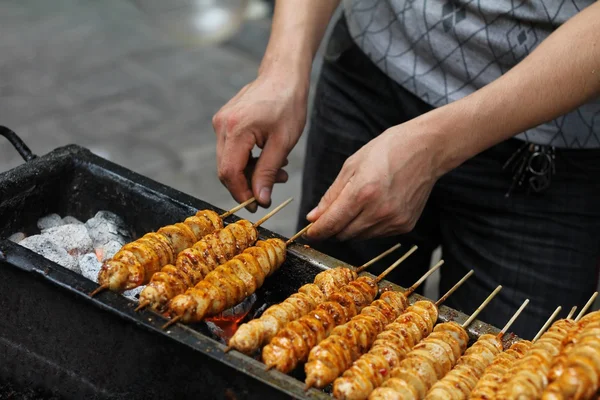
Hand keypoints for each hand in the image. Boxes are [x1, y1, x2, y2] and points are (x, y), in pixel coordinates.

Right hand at [213, 72, 307, 210]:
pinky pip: (232, 150)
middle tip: (272, 188)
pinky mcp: (225, 122)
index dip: (241, 193)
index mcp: (235, 129)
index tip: (257, 205)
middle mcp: (222, 125)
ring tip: (279, 171)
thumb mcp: (283, 142)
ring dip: (251, 172)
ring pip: (230, 161)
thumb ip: (268, 172)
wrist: (283, 75)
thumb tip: (259, 199)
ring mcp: (221, 122)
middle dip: (248, 184)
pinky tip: (269, 157)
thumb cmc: (288, 104)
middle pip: (226, 169)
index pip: (229, 173)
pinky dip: (249, 159)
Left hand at [305, 120, 443, 240]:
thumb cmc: (388, 150)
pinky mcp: (405, 225)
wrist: (426, 149)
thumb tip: (314, 216)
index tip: (309, 233)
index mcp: (363, 192)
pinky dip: (369, 226)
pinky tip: (374, 207)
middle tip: (329, 217)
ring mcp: (394, 221)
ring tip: (357, 205)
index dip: (317, 231)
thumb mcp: (352, 165)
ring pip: (360, 236)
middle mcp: (379, 211)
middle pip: (344, 234)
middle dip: (332, 228)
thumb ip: (332, 195)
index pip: (332, 223)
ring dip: (351, 227)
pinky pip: (378, 234)